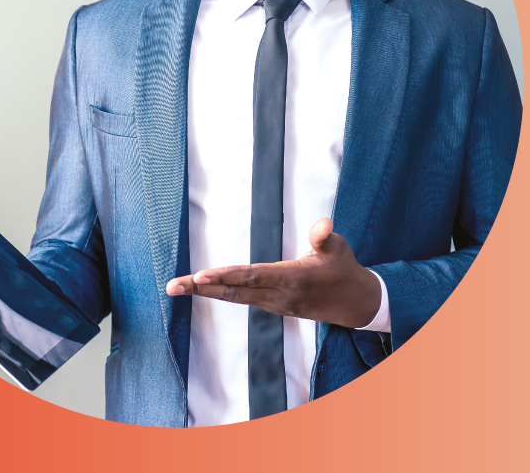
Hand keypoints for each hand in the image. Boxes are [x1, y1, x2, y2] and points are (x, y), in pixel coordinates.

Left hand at [165, 218, 380, 327]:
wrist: (356, 304)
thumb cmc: (344, 270)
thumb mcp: (340, 249)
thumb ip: (325, 236)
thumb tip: (323, 223)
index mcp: (293, 279)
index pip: (252, 277)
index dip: (225, 276)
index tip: (200, 276)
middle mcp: (279, 295)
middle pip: (234, 292)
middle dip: (202, 288)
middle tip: (173, 285)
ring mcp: (275, 304)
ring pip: (234, 297)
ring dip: (205, 292)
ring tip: (177, 286)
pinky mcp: (273, 306)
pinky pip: (241, 299)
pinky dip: (219, 293)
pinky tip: (202, 289)